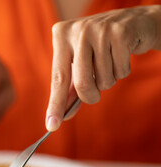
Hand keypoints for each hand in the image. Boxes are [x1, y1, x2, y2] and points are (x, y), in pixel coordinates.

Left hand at [46, 5, 160, 131]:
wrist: (132, 22)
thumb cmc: (99, 48)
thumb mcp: (80, 62)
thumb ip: (70, 88)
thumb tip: (62, 115)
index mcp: (61, 36)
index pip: (58, 78)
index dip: (55, 104)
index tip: (52, 126)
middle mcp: (77, 31)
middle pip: (81, 84)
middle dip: (90, 96)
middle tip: (94, 95)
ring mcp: (99, 30)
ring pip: (104, 79)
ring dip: (109, 80)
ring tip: (110, 62)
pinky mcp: (120, 33)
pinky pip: (122, 72)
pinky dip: (123, 71)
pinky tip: (122, 54)